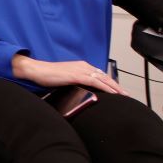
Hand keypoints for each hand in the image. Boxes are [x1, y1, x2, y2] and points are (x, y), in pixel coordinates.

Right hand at [12, 56, 127, 95]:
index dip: (110, 83)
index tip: (118, 90)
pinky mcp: (76, 75)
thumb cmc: (46, 75)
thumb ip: (73, 82)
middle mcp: (83, 66)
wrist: (36, 70)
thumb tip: (79, 91)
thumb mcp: (64, 78)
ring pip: (103, 79)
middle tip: (126, 94)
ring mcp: (80, 70)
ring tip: (124, 95)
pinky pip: (95, 82)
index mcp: (81, 66)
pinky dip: (106, 88)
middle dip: (117, 86)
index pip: (100, 74)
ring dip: (115, 88)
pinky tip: (112, 93)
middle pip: (105, 76)